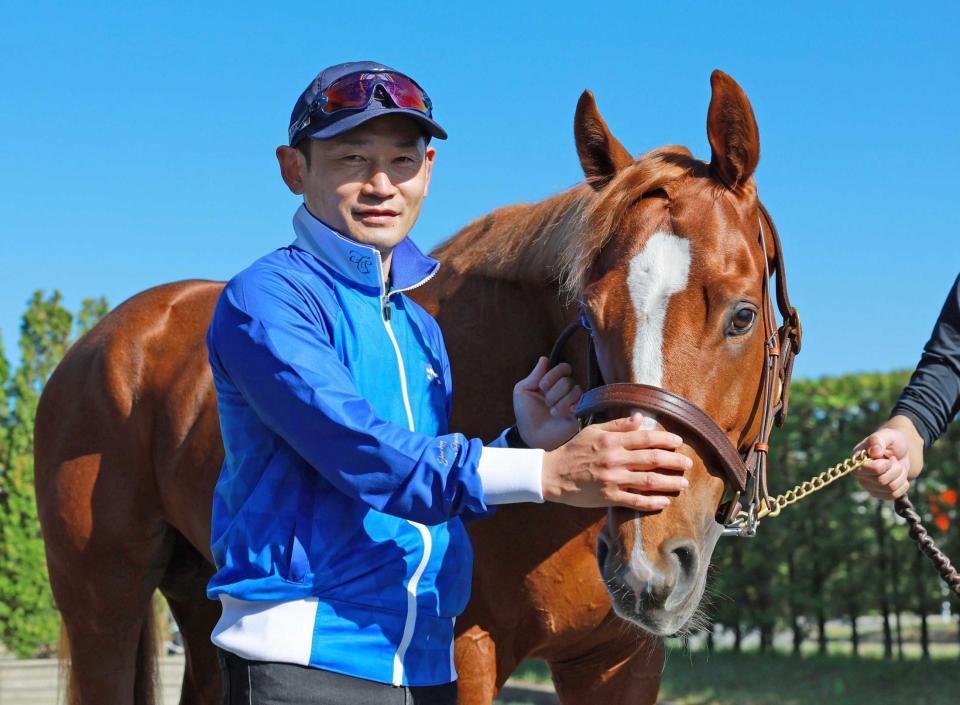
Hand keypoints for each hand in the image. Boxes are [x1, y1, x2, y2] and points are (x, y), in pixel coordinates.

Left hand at [513, 356, 581, 450]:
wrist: (531, 434)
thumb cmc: (525, 413)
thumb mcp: (523, 391)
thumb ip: (534, 375)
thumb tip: (544, 358)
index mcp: (553, 381)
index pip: (564, 368)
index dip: (554, 374)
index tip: (542, 386)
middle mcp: (565, 389)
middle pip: (568, 380)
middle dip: (554, 392)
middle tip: (546, 402)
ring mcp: (573, 401)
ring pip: (575, 390)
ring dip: (560, 401)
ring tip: (551, 411)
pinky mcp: (579, 413)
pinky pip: (582, 402)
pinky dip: (570, 406)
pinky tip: (560, 413)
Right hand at [541, 413, 691, 510]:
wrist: (553, 474)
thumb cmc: (573, 450)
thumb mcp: (593, 431)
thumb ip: (617, 425)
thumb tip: (639, 417)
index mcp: (612, 441)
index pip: (646, 438)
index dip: (666, 440)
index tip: (679, 442)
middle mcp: (615, 459)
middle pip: (652, 459)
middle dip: (674, 461)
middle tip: (688, 464)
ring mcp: (612, 479)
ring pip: (649, 481)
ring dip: (670, 482)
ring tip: (683, 483)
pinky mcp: (608, 497)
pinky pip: (636, 501)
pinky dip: (652, 502)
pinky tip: (665, 501)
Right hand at [852, 416, 923, 499]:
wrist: (902, 452)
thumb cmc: (892, 442)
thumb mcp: (887, 435)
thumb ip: (878, 440)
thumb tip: (874, 452)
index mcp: (856, 459)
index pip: (866, 470)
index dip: (881, 466)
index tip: (888, 457)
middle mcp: (859, 475)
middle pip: (881, 481)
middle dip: (895, 470)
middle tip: (894, 460)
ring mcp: (868, 485)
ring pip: (890, 489)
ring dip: (900, 476)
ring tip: (897, 467)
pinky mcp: (878, 493)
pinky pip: (894, 495)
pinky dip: (902, 485)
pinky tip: (900, 476)